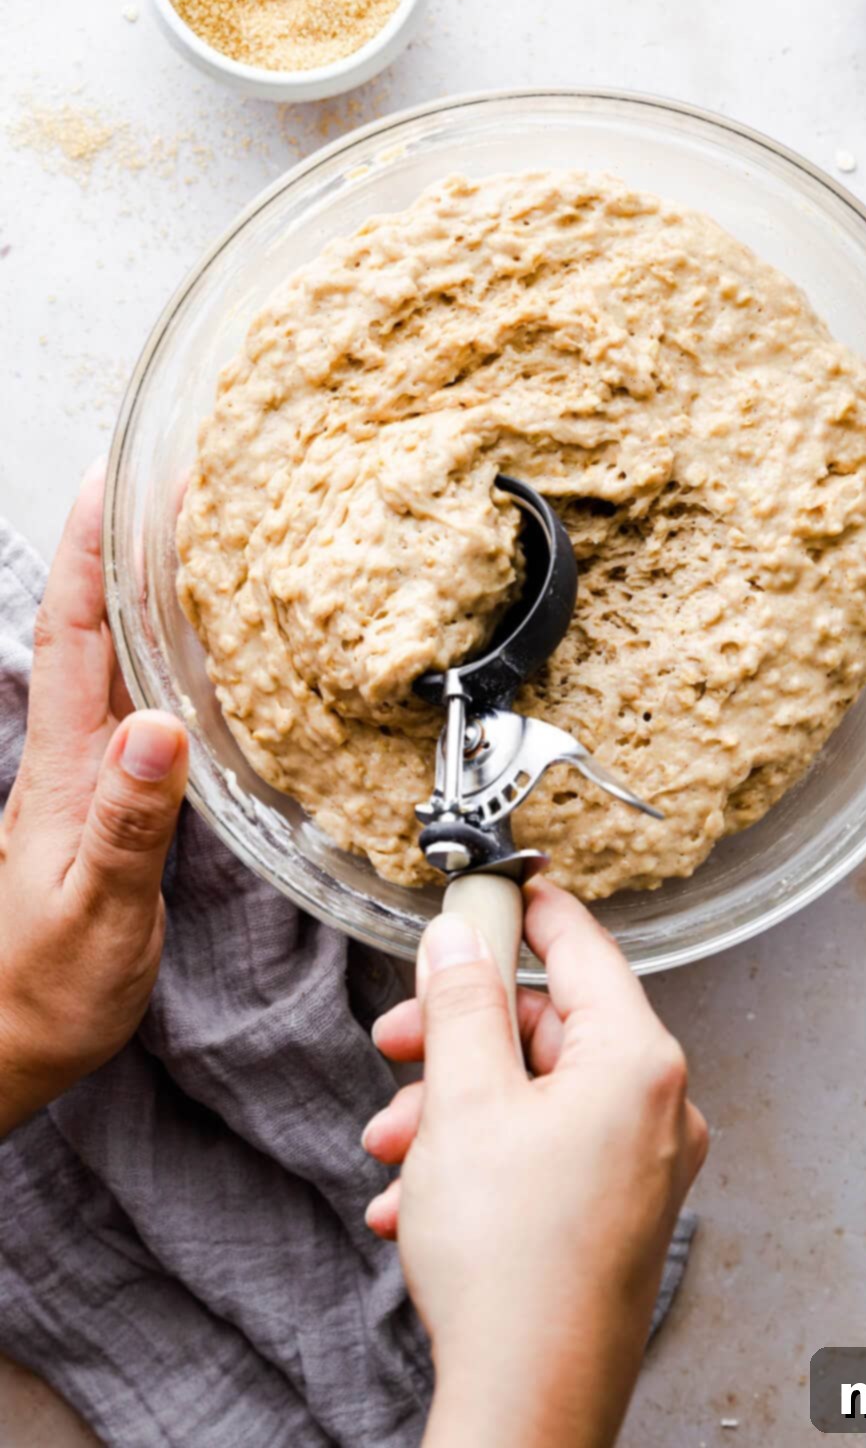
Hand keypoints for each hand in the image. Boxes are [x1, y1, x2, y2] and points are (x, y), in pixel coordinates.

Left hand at [0, 465, 188, 1137]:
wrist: (9, 1042)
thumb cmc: (45, 991)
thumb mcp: (96, 912)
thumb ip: (129, 823)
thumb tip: (160, 727)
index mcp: (66, 770)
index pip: (72, 636)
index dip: (87, 554)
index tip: (110, 480)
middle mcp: (73, 758)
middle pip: (89, 626)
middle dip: (117, 543)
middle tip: (163, 478)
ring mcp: (88, 778)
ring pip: (111, 658)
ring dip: (136, 589)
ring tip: (183, 533)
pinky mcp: (107, 803)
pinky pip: (133, 703)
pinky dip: (158, 653)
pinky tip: (193, 645)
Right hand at [364, 877, 707, 1447]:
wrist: (527, 1401)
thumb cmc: (512, 1263)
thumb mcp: (464, 1102)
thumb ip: (460, 1005)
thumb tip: (458, 940)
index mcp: (639, 1062)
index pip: (583, 949)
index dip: (528, 910)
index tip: (493, 889)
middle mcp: (656, 1109)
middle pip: (549, 1029)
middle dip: (459, 1040)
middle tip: (397, 1043)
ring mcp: (641, 1169)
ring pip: (535, 1098)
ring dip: (454, 1109)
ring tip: (392, 1147)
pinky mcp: (616, 1217)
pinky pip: (544, 1155)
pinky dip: (479, 1158)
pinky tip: (415, 1198)